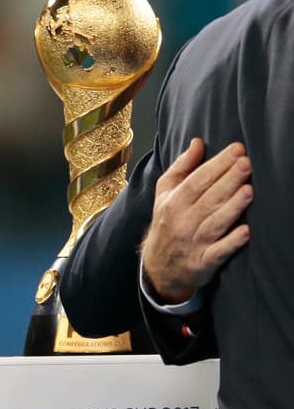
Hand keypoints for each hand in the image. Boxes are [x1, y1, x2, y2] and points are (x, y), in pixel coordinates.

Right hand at [143, 138, 251, 302]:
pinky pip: (219, 252)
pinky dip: (231, 242)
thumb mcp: (165, 194)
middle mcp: (182, 222)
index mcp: (173, 203)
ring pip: (215, 223)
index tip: (237, 150)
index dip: (217, 165)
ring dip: (232, 207)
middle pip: (208, 198)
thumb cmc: (167, 222)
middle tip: (247, 164)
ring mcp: (193, 243)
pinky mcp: (204, 262)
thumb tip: (197, 142)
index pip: (196, 181)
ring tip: (249, 190)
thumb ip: (181, 168)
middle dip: (228, 180)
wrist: (159, 266)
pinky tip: (246, 231)